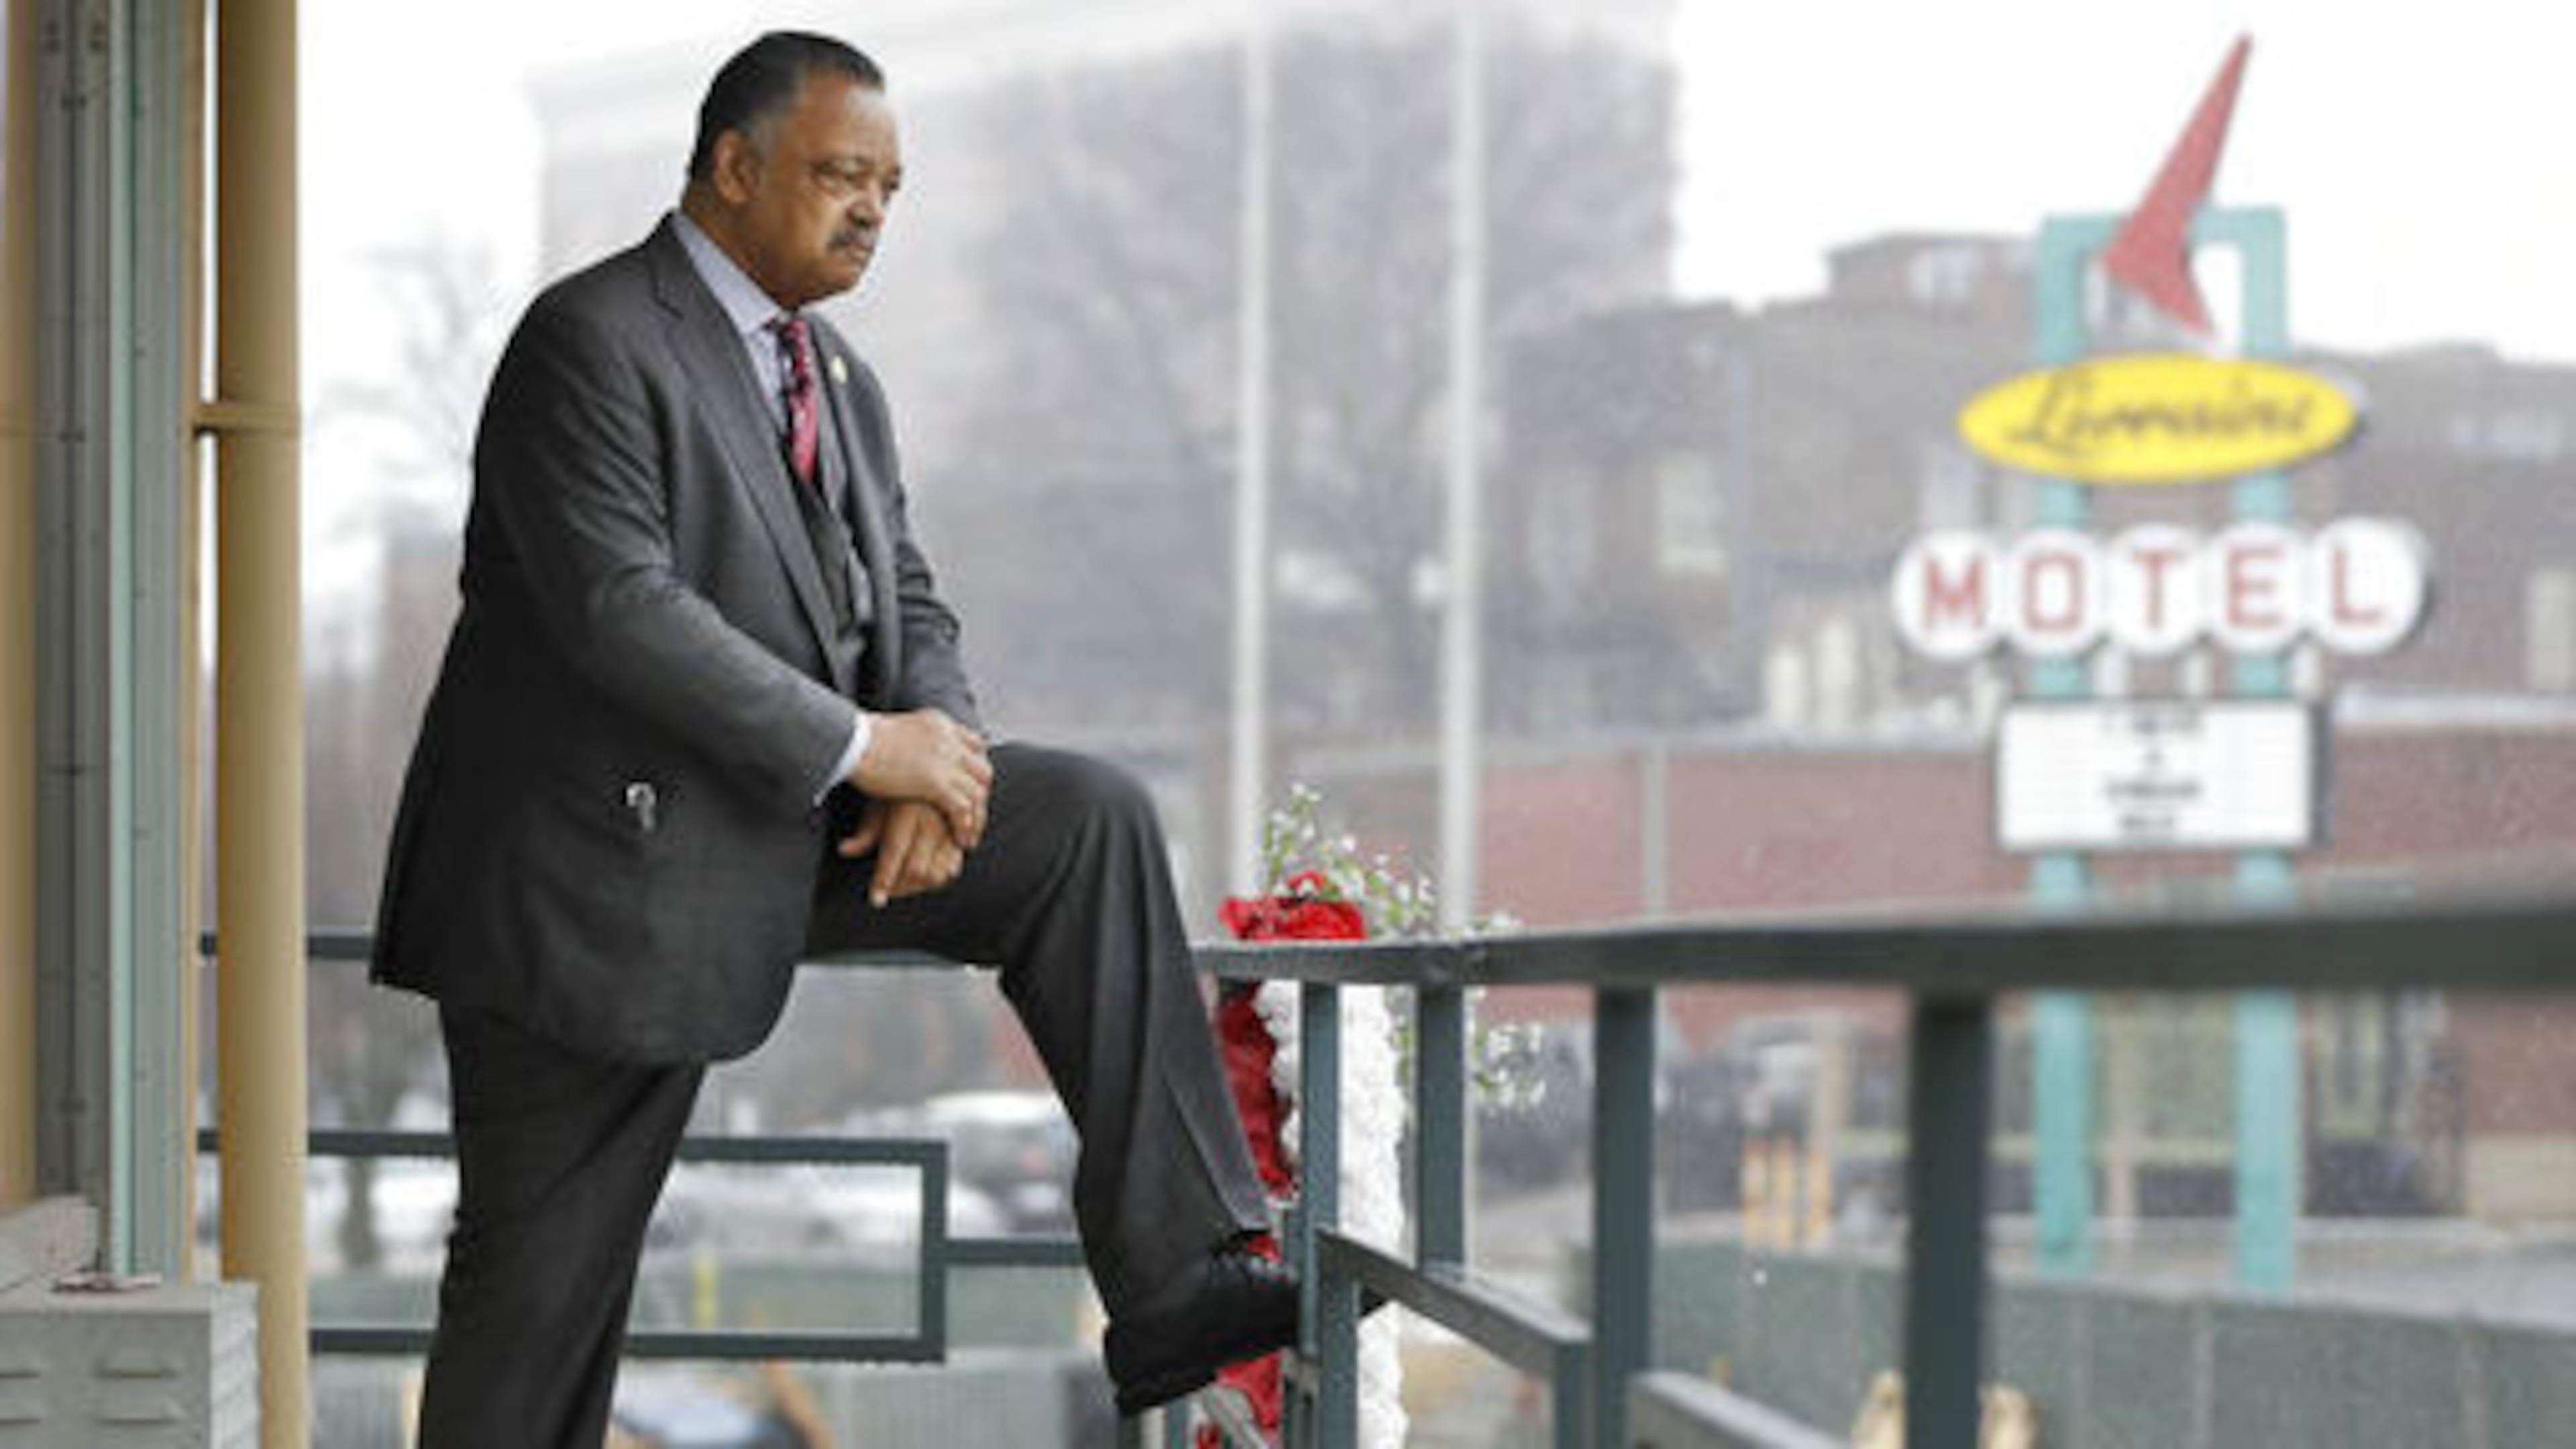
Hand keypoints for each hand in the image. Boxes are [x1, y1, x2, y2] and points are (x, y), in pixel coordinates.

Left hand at [837, 798, 966, 907]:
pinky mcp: (963, 836)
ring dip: (918, 887)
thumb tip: (844, 850)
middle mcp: (933, 820)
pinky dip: (938, 878)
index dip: (884, 880)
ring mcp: (951, 829)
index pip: (895, 854)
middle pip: (917, 870)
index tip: (876, 900)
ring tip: (901, 885)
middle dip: (899, 888)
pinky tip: (923, 877)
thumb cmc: (900, 792)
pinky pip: (954, 867)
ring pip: (938, 874)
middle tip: (886, 890)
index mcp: (908, 811)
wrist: (937, 773)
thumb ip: (865, 833)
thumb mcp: (879, 806)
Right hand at [847, 709, 990, 846]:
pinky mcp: (936, 782)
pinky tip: (961, 841)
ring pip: (976, 792)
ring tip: (971, 836)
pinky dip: (964, 827)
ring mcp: (945, 760)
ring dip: (977, 817)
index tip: (971, 782)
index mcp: (939, 724)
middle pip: (981, 769)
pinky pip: (961, 809)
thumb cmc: (857, 737)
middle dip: (982, 794)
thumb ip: (908, 740)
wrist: (851, 740)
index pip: (973, 742)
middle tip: (976, 814)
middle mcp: (948, 740)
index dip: (975, 765)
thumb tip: (901, 748)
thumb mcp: (895, 730)